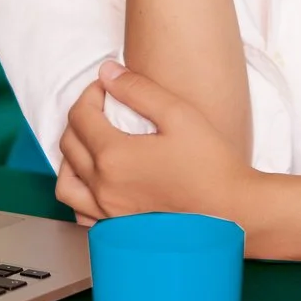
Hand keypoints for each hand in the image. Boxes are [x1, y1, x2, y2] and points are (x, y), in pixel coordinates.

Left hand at [60, 61, 258, 221]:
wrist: (233, 211)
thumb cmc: (211, 165)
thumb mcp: (178, 114)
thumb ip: (137, 89)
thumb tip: (106, 72)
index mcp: (113, 156)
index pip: (80, 115)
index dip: (91, 93)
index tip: (109, 87)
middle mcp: (103, 186)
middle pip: (69, 144)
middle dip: (81, 117)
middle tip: (104, 106)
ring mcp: (108, 212)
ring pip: (66, 180)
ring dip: (72, 155)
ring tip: (92, 142)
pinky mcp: (118, 228)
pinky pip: (80, 212)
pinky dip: (80, 193)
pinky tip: (96, 181)